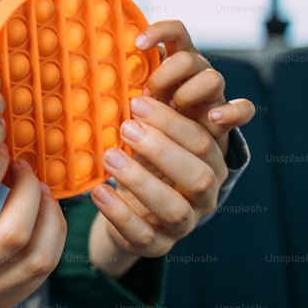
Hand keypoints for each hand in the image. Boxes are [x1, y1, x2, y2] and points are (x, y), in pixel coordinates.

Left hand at [90, 96, 225, 267]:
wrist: (131, 213)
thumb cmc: (143, 162)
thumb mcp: (152, 136)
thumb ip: (151, 111)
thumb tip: (133, 61)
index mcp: (209, 161)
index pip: (203, 139)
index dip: (174, 121)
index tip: (139, 102)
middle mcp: (205, 195)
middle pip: (200, 174)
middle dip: (163, 149)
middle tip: (127, 126)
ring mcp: (185, 224)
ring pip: (175, 208)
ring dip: (141, 180)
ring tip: (109, 156)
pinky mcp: (158, 246)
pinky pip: (144, 235)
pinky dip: (120, 213)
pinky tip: (99, 192)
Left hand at [135, 20, 254, 155]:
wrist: (171, 153)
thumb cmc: (145, 119)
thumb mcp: (131, 96)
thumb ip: (122, 82)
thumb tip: (93, 72)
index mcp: (173, 61)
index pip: (175, 32)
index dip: (159, 31)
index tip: (137, 43)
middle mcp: (196, 74)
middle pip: (190, 58)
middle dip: (166, 74)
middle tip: (145, 94)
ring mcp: (213, 96)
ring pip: (213, 79)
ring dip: (189, 92)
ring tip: (173, 107)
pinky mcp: (226, 120)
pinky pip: (243, 110)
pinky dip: (231, 111)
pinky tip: (213, 118)